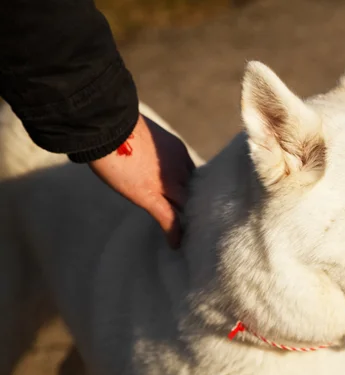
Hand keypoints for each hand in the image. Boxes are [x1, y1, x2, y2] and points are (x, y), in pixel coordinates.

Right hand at [89, 114, 194, 247]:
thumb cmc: (118, 125)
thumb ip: (150, 148)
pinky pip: (169, 218)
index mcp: (177, 151)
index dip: (192, 188)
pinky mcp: (150, 196)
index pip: (192, 175)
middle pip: (195, 192)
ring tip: (193, 235)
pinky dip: (173, 232)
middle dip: (197, 206)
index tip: (191, 197)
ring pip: (187, 206)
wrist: (108, 125)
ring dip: (190, 221)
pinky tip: (175, 244)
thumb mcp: (146, 135)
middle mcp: (178, 167)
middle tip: (201, 221)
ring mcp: (167, 182)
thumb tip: (139, 154)